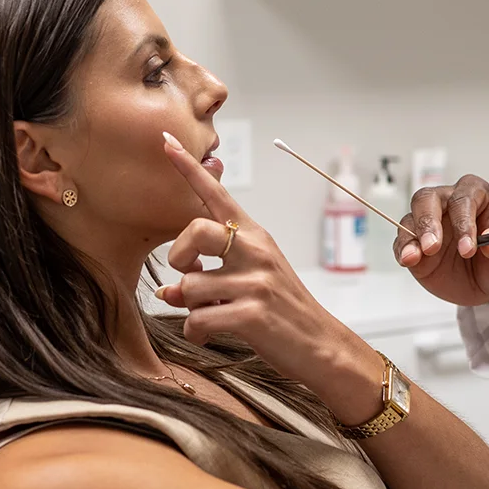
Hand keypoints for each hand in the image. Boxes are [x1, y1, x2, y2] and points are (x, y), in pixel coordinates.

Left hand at [155, 133, 383, 422]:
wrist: (322, 346)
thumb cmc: (283, 312)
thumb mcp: (250, 283)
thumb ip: (208, 278)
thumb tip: (166, 292)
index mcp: (255, 237)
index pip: (216, 195)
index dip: (189, 169)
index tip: (166, 142)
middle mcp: (256, 251)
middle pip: (195, 231)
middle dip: (178, 254)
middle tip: (187, 271)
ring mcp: (256, 281)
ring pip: (189, 286)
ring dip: (191, 308)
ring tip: (212, 315)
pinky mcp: (253, 314)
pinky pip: (197, 320)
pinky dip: (197, 332)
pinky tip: (212, 335)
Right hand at [395, 175, 488, 306]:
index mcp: (476, 195)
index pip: (463, 199)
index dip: (463, 222)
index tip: (468, 249)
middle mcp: (449, 203)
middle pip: (428, 198)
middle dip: (428, 221)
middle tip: (432, 246)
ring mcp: (430, 223)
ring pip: (411, 217)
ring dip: (411, 237)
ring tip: (414, 257)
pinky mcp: (416, 244)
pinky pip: (403, 241)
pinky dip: (403, 250)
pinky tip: (408, 260)